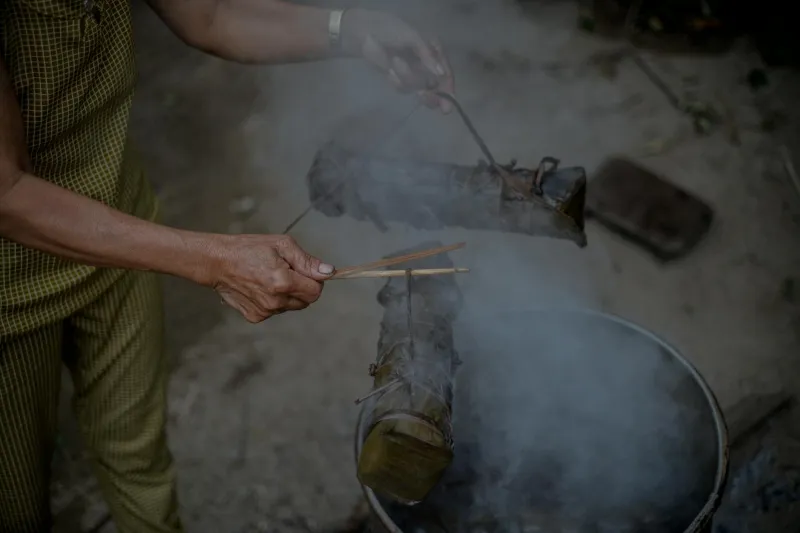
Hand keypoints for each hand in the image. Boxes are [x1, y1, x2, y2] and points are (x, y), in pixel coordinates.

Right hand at [205, 234, 333, 322]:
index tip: (304, 271)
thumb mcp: (281, 245)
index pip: (316, 291)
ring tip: (270, 278)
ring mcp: (265, 311)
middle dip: (302, 288)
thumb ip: (307, 261)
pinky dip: (274, 301)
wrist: (217, 262)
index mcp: (284, 282)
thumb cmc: (249, 248)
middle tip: (286, 272)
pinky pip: (276, 311)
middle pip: (306, 301)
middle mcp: (276, 301)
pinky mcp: (256, 317)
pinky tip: (260, 288)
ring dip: (288, 295)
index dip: (314, 280)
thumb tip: (329, 272)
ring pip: (291, 306)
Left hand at [340, 9, 454, 113]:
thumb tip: (440, 74)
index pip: (446, 74)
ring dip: (405, 78)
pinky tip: (389, 72)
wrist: (365, 35)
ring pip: (417, 88)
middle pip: (435, 87)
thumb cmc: (390, 30)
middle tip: (424, 97)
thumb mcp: (412, 37)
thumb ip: (427, 55)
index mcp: (434, 51)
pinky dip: (396, 81)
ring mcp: (413, 74)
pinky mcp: (400, 80)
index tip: (445, 105)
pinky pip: (403, 88)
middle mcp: (427, 65)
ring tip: (394, 63)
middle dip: (430, 94)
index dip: (447, 89)